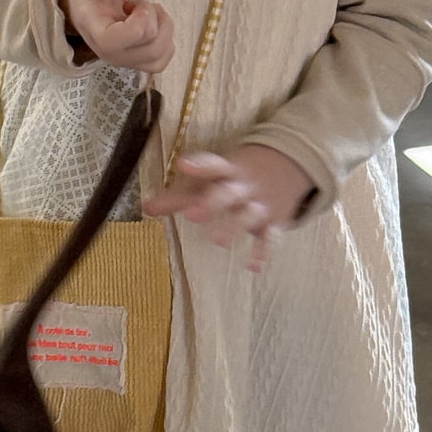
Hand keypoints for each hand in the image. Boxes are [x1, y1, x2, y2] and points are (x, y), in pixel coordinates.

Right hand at [60, 0, 175, 74]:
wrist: (83, 7)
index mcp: (97, 33)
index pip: (125, 38)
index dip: (141, 18)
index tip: (132, 3)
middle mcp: (111, 54)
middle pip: (151, 48)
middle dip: (155, 19)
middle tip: (140, 5)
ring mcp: (125, 61)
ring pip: (160, 54)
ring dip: (163, 28)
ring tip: (147, 14)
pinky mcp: (138, 62)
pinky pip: (163, 59)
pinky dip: (166, 39)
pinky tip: (152, 25)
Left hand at [142, 144, 315, 272]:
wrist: (285, 164)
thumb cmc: (232, 178)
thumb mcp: (208, 181)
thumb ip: (178, 197)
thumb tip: (146, 209)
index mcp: (226, 172)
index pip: (212, 165)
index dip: (198, 166)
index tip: (183, 165)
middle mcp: (244, 186)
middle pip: (229, 191)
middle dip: (213, 202)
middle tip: (192, 215)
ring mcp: (261, 204)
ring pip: (250, 213)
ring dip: (236, 227)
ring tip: (218, 243)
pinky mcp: (275, 221)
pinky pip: (271, 237)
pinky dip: (264, 251)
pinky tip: (253, 267)